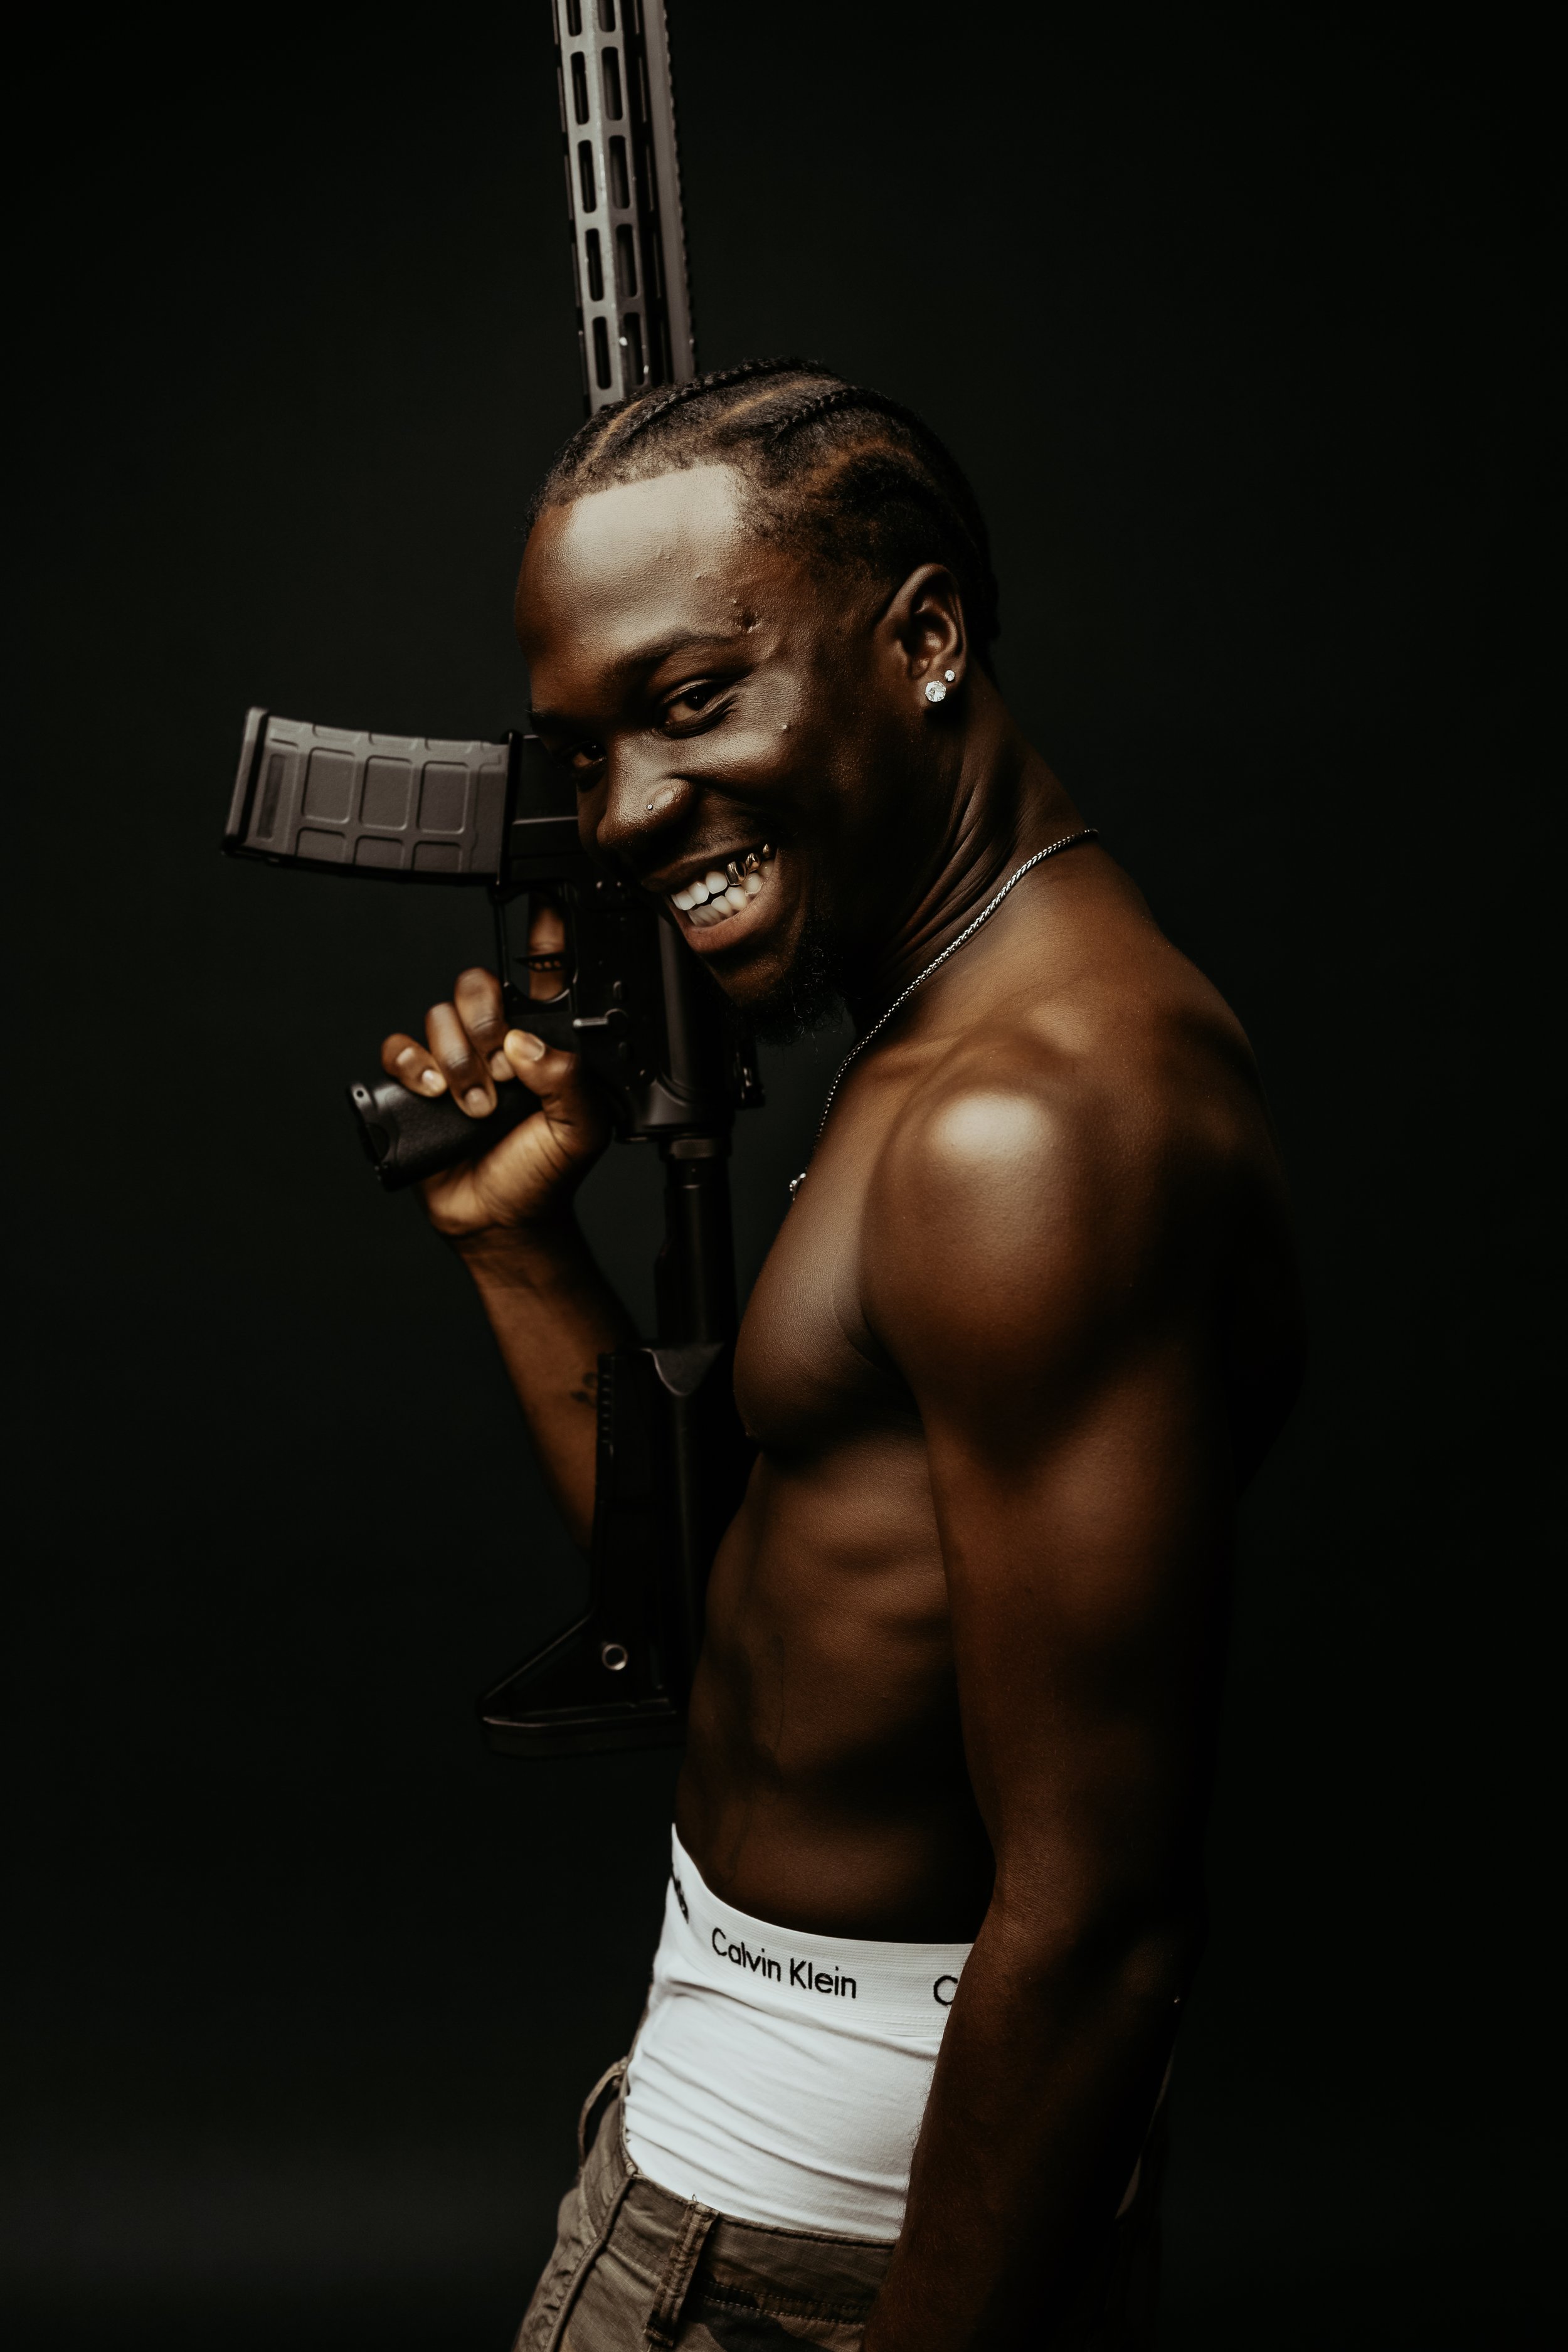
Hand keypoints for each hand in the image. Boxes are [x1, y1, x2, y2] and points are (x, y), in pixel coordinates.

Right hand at [378, 904, 610, 1239]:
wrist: (501, 1221)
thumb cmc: (544, 1174)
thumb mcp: (580, 1130)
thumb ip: (569, 1081)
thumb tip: (523, 1045)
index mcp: (541, 1041)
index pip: (544, 973)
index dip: (544, 935)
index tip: (544, 900)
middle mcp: (495, 1041)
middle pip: (475, 986)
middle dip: (483, 1024)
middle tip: (500, 1072)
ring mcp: (454, 1059)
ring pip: (437, 1016)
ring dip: (455, 1061)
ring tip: (475, 1107)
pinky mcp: (415, 1082)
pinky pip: (398, 1046)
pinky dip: (411, 1064)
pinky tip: (432, 1092)